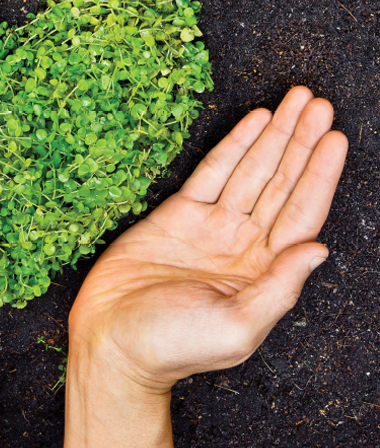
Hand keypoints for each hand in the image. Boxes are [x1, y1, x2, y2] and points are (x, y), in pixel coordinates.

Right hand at [70, 86, 347, 391]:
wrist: (113, 340)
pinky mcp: (176, 215)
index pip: (302, 214)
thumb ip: (279, 289)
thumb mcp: (236, 328)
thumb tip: (319, 250)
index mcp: (264, 271)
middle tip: (319, 104)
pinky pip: (211, 173)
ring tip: (296, 101)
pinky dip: (233, 146)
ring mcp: (211, 226)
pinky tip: (253, 123)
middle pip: (281, 183)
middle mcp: (243, 243)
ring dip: (274, 136)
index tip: (334, 138)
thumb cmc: (174, 345)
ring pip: (251, 171)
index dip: (320, 175)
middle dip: (301, 142)